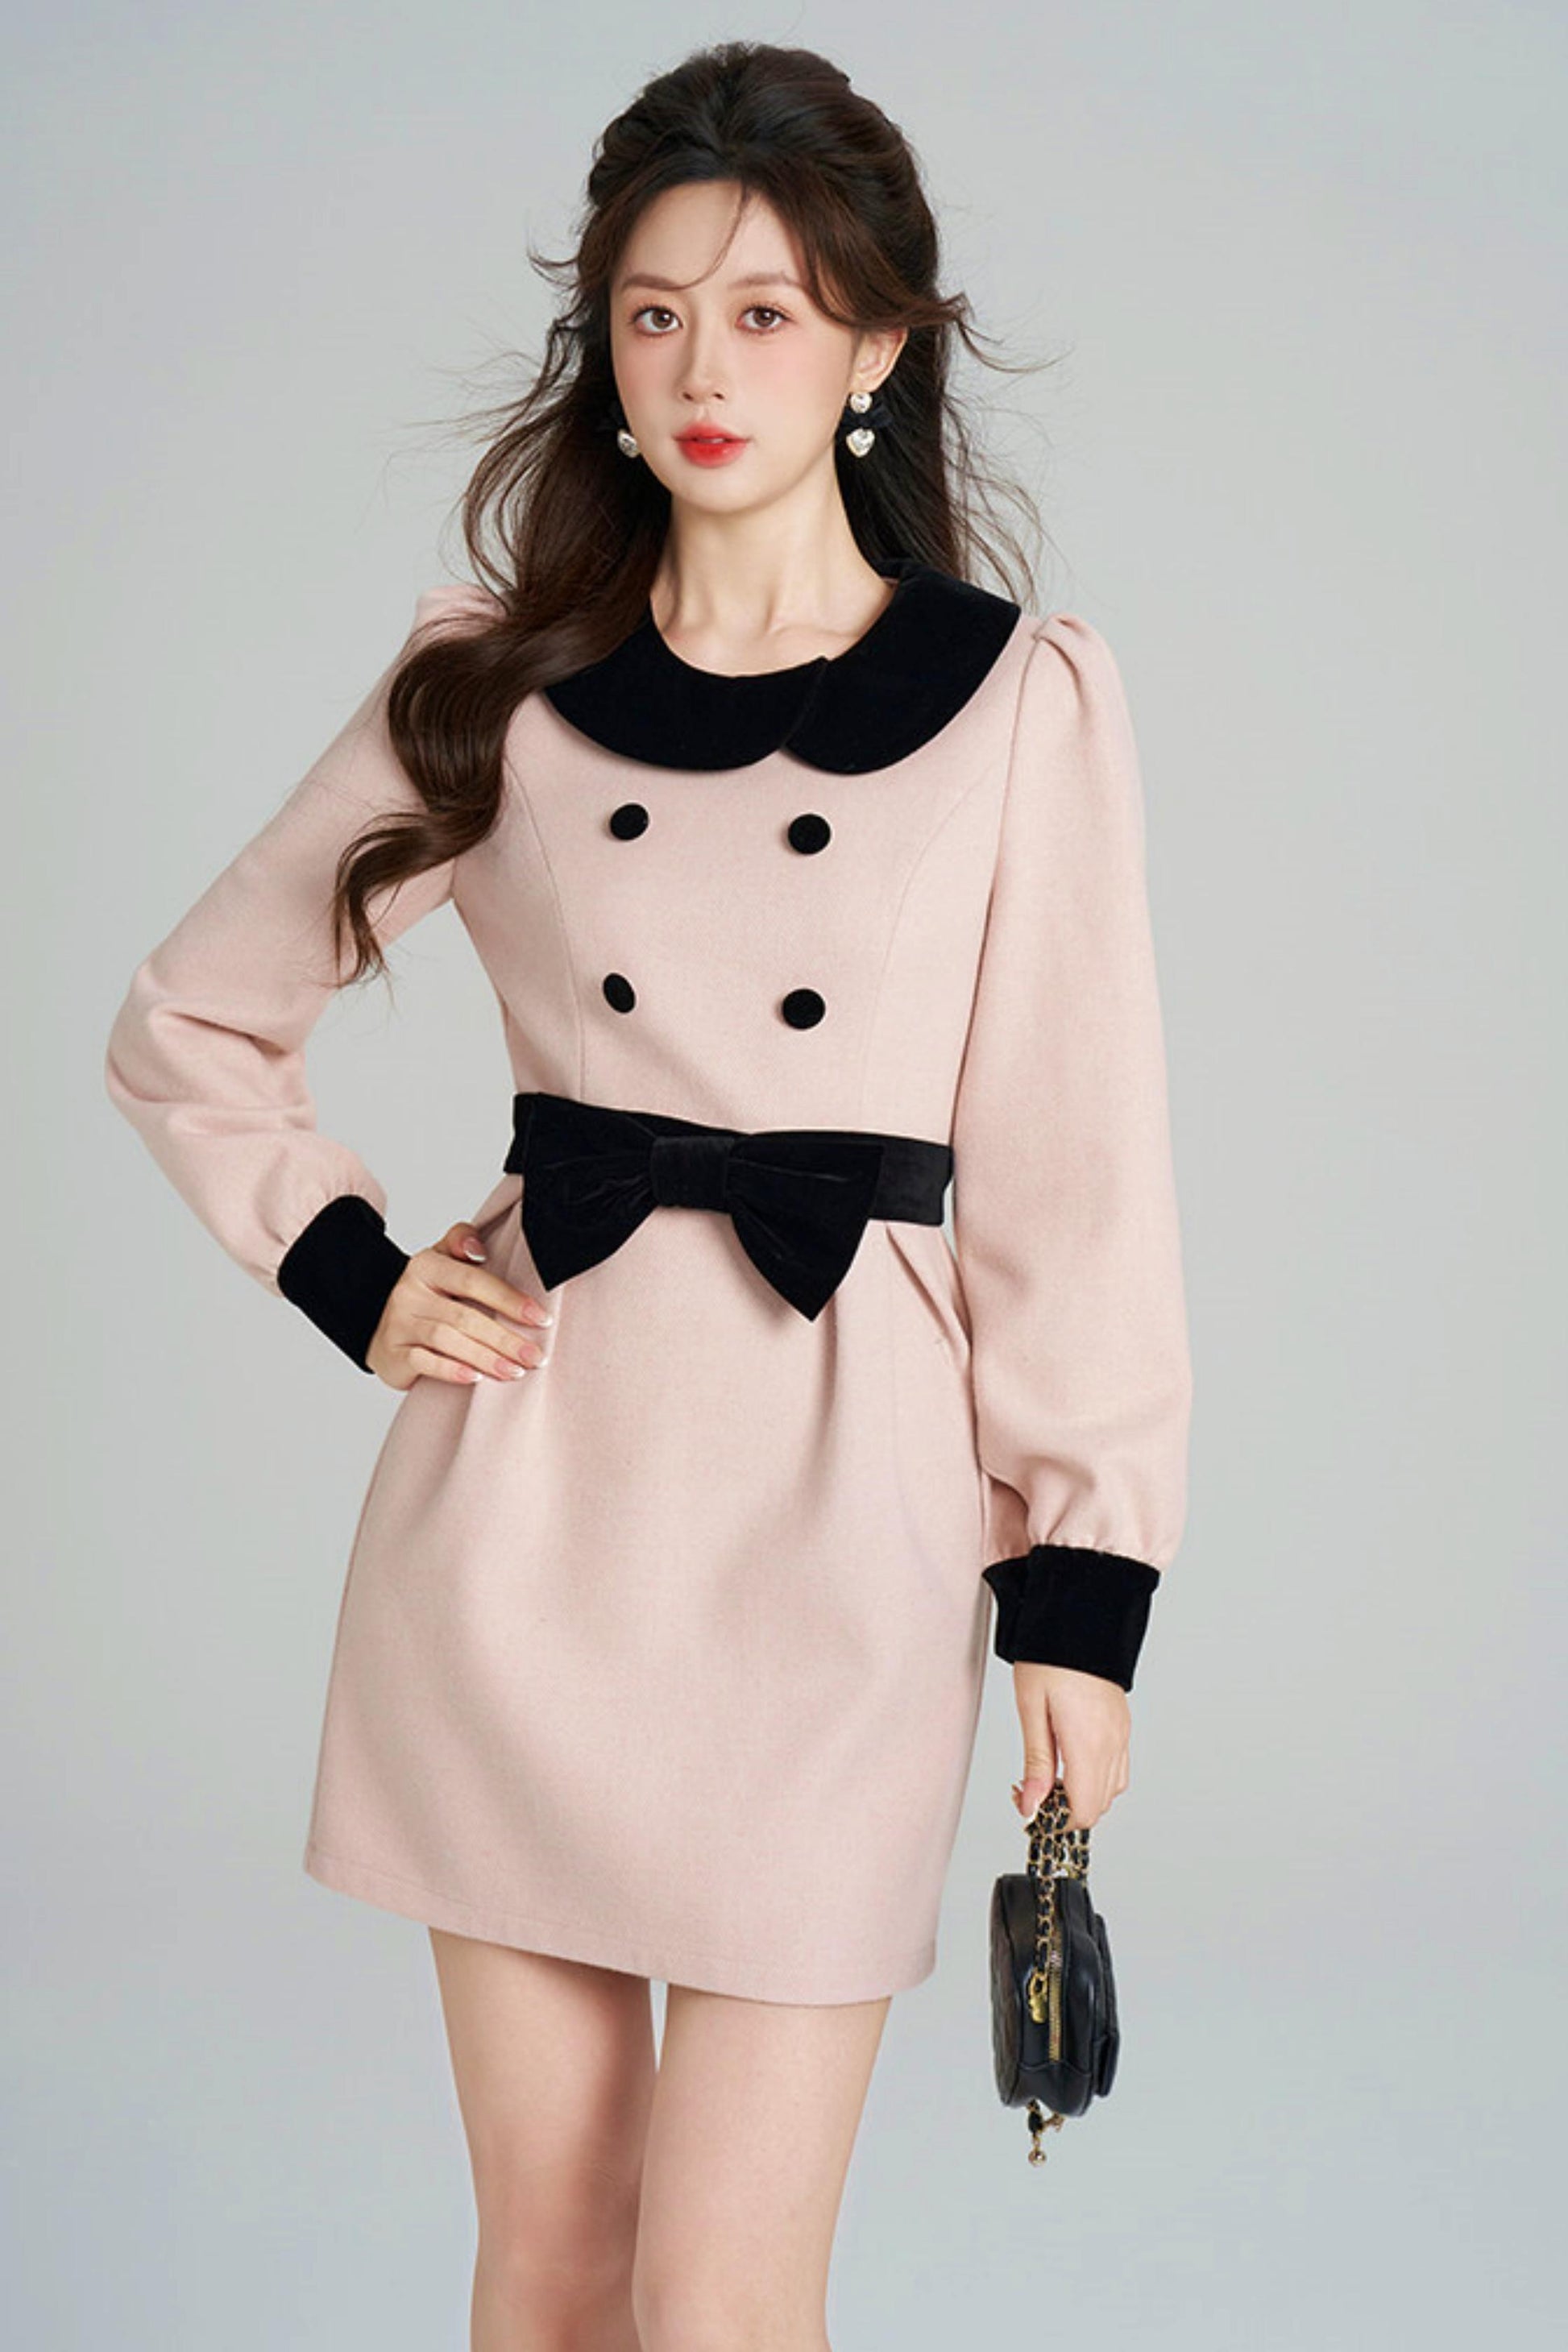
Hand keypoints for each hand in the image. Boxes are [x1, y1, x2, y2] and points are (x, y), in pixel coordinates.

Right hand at [365, 1221, 552, 1390]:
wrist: (379, 1325)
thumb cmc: (426, 1296)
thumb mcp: (441, 1261)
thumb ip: (461, 1242)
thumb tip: (478, 1249)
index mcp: (426, 1266)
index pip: (473, 1280)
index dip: (509, 1299)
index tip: (541, 1319)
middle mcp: (409, 1293)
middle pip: (465, 1316)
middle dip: (505, 1339)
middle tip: (535, 1356)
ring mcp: (399, 1324)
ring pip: (447, 1340)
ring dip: (486, 1358)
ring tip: (515, 1371)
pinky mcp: (393, 1354)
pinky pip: (423, 1362)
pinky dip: (451, 1371)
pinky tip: (476, 1379)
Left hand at [1009, 1661, 1130, 1831]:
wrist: (1080, 1619)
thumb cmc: (1050, 1658)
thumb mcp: (1031, 1710)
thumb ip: (1036, 1764)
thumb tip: (1032, 1806)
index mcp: (1088, 1744)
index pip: (1083, 1811)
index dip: (1056, 1820)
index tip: (1030, 1805)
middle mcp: (1112, 1744)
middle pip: (1098, 1807)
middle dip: (1066, 1809)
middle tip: (1033, 1787)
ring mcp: (1122, 1735)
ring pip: (1111, 1790)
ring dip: (1083, 1794)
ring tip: (1052, 1773)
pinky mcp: (1123, 1725)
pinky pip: (1118, 1768)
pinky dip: (1097, 1777)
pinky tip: (1072, 1760)